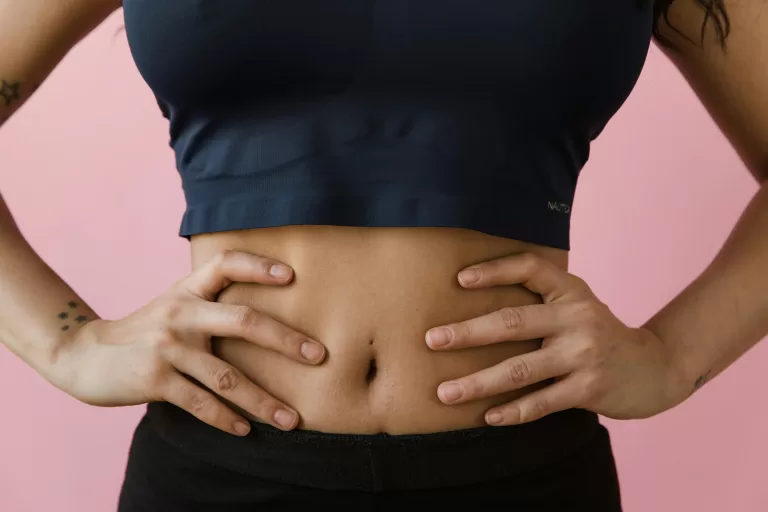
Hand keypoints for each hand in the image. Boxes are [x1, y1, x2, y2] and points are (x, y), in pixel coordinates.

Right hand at [55, 250, 326, 435]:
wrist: (86, 356)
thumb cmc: (146, 331)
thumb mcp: (176, 306)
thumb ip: (212, 304)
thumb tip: (269, 316)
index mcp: (188, 290)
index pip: (226, 264)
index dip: (258, 266)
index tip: (291, 275)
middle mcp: (181, 314)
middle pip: (242, 321)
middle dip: (285, 340)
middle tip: (319, 355)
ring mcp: (168, 347)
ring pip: (227, 376)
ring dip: (263, 401)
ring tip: (292, 420)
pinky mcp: (155, 379)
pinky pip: (201, 402)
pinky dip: (226, 419)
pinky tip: (247, 430)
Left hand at [425, 253, 687, 425]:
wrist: (654, 368)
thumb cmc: (597, 333)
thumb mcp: (576, 304)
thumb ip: (540, 299)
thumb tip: (471, 295)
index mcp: (570, 290)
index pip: (531, 268)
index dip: (495, 270)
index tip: (458, 279)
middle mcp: (577, 317)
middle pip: (513, 322)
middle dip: (467, 333)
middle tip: (431, 340)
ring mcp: (584, 354)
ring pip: (520, 369)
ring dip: (478, 382)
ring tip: (445, 393)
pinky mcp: (589, 388)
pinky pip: (542, 402)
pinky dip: (513, 411)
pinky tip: (487, 417)